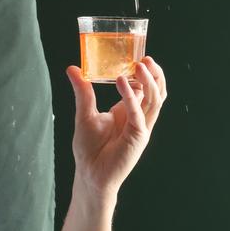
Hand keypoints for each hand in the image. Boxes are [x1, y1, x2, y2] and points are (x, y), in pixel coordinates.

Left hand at [66, 57, 166, 197]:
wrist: (90, 174)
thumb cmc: (89, 148)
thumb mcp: (84, 113)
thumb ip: (83, 91)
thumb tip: (73, 68)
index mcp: (128, 110)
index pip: (145, 87)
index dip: (146, 72)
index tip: (138, 55)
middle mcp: (138, 117)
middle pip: (156, 92)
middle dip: (154, 74)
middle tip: (145, 58)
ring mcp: (141, 127)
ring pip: (155, 100)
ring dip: (149, 81)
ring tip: (139, 64)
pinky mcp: (138, 137)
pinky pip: (138, 114)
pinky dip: (132, 98)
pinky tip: (124, 82)